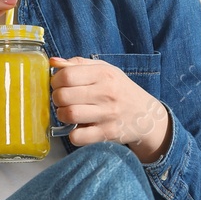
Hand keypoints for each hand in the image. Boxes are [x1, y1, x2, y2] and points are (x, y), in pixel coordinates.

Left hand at [49, 56, 172, 162]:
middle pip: (63, 96)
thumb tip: (53, 62)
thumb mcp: (105, 70)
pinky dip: (73, 134)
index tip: (59, 85)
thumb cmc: (121, 90)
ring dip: (62, 115)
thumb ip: (78, 64)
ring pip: (68, 115)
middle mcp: (106, 93)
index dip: (56, 81)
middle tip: (63, 100)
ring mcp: (107, 115)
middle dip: (57, 99)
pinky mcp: (107, 134)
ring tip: (69, 113)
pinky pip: (77, 137)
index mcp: (104, 73)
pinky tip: (80, 128)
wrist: (147, 115)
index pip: (66, 75)